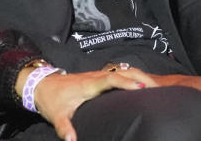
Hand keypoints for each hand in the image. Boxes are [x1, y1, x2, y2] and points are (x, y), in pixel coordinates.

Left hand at [30, 68, 149, 140]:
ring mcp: (96, 76)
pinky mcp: (96, 78)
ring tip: (156, 87)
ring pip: (120, 71)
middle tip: (159, 88)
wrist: (41, 85)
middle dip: (140, 78)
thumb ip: (66, 129)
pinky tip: (140, 85)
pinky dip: (130, 77)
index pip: (111, 79)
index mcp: (88, 85)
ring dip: (137, 76)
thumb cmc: (52, 100)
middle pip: (121, 72)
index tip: (141, 88)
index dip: (126, 83)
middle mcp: (94, 77)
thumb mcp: (57, 116)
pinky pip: (117, 74)